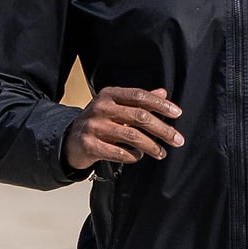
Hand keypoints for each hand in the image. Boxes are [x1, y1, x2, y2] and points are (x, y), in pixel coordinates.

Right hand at [65, 85, 184, 171]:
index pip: (140, 96)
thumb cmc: (99, 121)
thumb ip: (139, 101)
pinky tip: (138, 156)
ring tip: (161, 153)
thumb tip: (163, 92)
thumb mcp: (116, 106)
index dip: (160, 104)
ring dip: (151, 146)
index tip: (177, 113)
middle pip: (139, 116)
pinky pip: (119, 152)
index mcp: (109, 94)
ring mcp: (94, 126)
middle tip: (177, 140)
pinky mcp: (89, 145)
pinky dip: (133, 156)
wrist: (70, 140)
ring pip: (131, 136)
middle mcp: (101, 107)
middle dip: (162, 129)